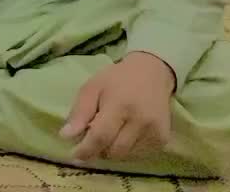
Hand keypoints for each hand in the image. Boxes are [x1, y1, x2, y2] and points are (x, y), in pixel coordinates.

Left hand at [61, 52, 176, 162]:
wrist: (152, 73)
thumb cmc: (117, 79)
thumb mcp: (92, 88)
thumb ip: (79, 112)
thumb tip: (66, 136)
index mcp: (120, 105)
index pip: (101, 136)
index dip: (86, 150)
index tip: (74, 155)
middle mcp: (141, 121)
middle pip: (114, 151)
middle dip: (99, 150)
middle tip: (93, 138)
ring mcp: (155, 132)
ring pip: (126, 156)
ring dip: (113, 150)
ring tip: (111, 132)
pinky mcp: (163, 139)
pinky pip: (139, 155)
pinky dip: (127, 150)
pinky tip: (125, 134)